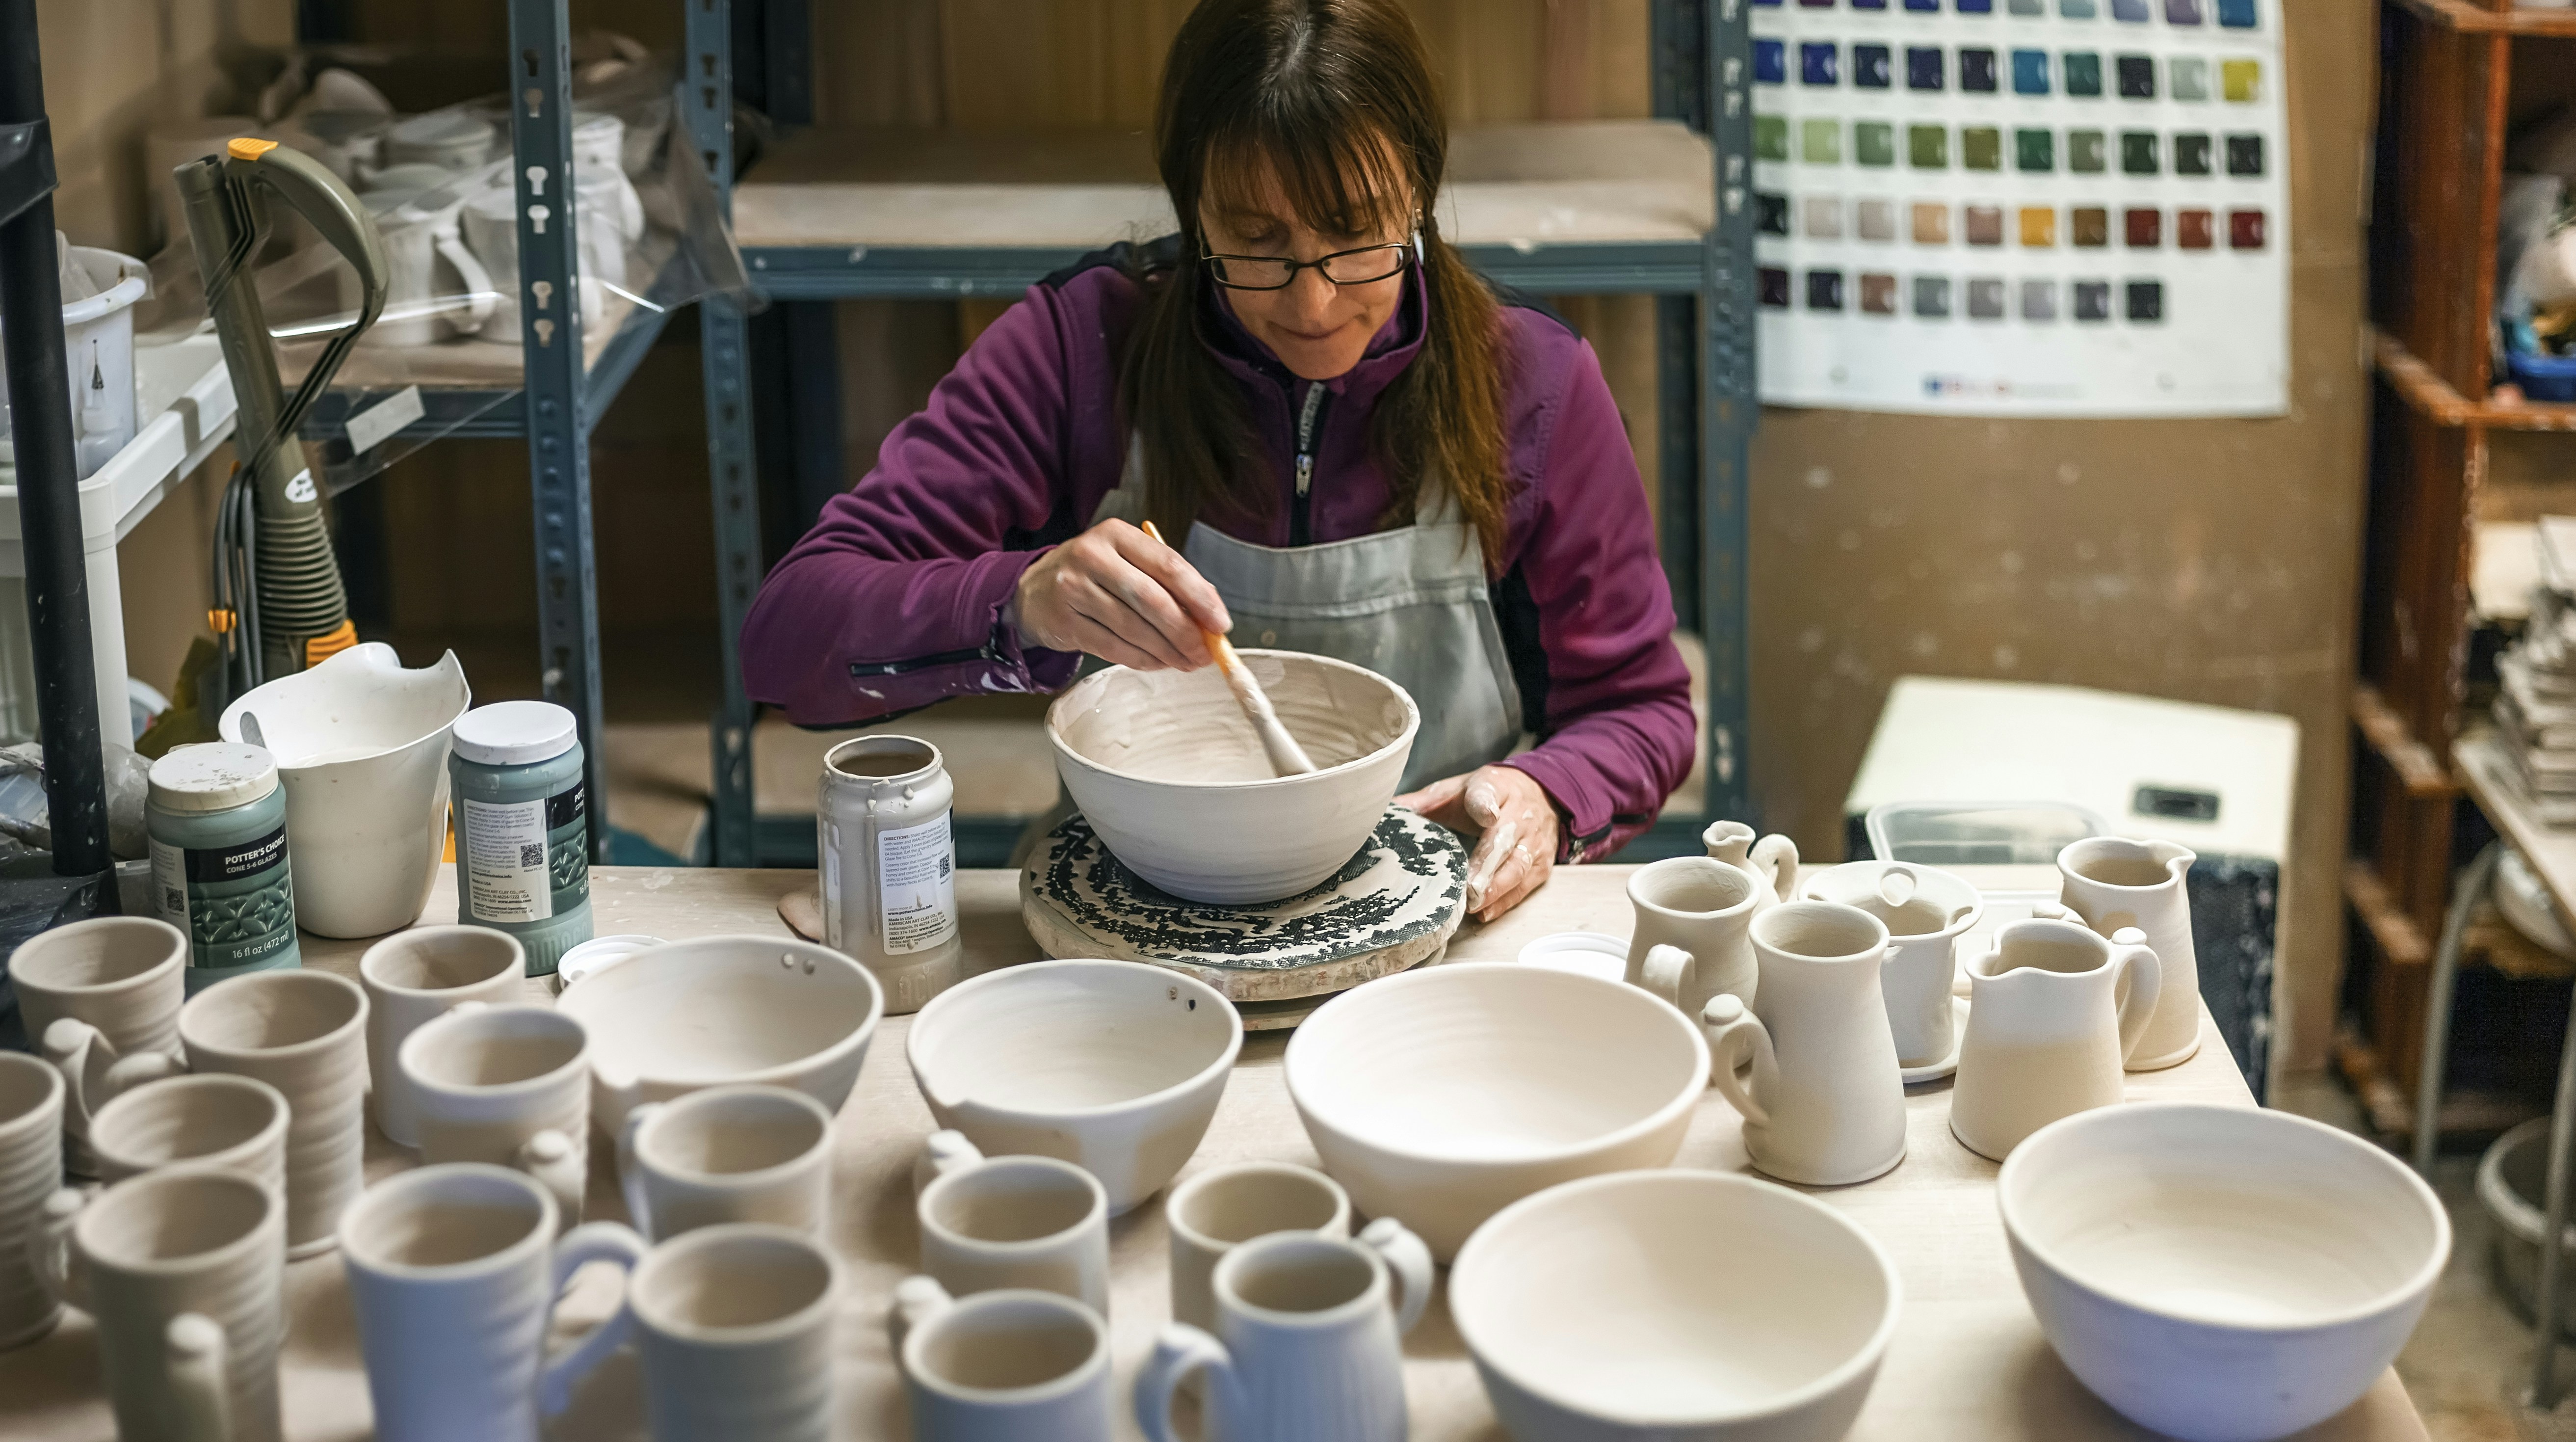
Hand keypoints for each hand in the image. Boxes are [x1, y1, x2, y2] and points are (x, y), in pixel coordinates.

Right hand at [1007, 519, 1232, 670]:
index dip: (1200, 597)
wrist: (1035, 590)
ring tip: (1186, 661)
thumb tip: (1210, 617)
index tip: (1220, 623)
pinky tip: (1159, 662)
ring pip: (1134, 628)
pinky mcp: (1065, 621)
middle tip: (1205, 653)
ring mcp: (1074, 589)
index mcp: (1117, 534)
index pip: (1169, 565)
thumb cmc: (1094, 575)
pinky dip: (1143, 660)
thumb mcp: (1127, 561)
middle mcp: (1092, 556)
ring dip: (1167, 652)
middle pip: (1152, 600)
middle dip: (1186, 632)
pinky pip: (1114, 648)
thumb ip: (1167, 581)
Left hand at [1396, 765, 1558, 922]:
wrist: (1542, 793)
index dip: (1485, 804)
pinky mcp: (1542, 862)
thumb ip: (1425, 803)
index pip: (1488, 794)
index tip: (1485, 815)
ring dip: (1497, 886)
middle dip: (1487, 863)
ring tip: (1475, 903)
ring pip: (1519, 864)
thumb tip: (1387, 812)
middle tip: (1470, 886)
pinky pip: (1526, 884)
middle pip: (1504, 838)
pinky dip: (1506, 900)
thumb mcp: (1458, 790)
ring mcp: (1533, 839)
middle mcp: (1518, 813)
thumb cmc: (1490, 796)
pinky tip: (1486, 912)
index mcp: (1494, 787)